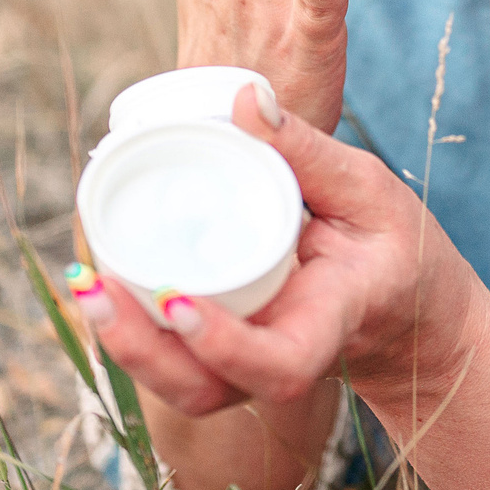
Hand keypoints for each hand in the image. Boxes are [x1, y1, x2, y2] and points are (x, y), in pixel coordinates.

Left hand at [72, 86, 484, 416]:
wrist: (406, 311)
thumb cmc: (393, 248)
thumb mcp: (371, 190)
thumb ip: (308, 150)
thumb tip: (246, 99)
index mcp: (331, 322)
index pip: (280, 363)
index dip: (225, 347)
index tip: (177, 305)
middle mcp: (285, 359)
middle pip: (206, 390)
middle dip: (142, 350)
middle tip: (94, 285)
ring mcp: (251, 368)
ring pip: (182, 387)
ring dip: (124, 346)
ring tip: (83, 283)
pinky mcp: (227, 359)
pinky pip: (173, 360)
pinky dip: (129, 330)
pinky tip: (95, 283)